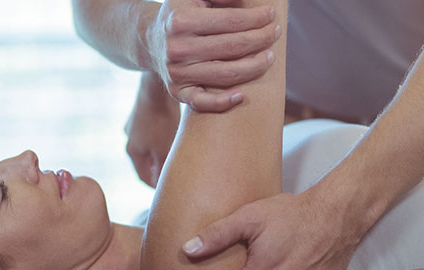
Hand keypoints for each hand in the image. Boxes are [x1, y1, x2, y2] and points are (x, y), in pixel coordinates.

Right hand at [125, 73, 179, 187]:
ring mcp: (137, 123)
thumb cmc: (162, 120)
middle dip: (163, 168)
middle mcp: (132, 137)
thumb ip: (164, 169)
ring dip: (166, 151)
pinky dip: (167, 135)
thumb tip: (165, 186)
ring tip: (183, 154)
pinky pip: (157, 129)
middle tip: (180, 174)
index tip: (174, 189)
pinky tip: (181, 133)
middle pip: (149, 161)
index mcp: (133, 151)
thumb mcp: (164, 150)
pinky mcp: (147, 110)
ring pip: (153, 144)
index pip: (145, 177)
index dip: (159, 186)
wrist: (156, 86)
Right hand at [146, 0, 279, 111]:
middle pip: (232, 47)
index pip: (230, 21)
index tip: (270, 14)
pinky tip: (242, 95)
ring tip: (269, 57)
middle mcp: (177, 49)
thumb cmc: (181, 13)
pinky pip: (202, 102)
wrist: (149, 40)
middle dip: (260, 39)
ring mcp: (177, 73)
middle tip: (275, 33)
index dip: (255, 18)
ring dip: (254, 67)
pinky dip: (223, 103)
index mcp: (181, 21)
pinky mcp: (177, 92)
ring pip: (225, 75)